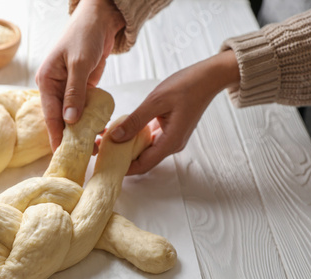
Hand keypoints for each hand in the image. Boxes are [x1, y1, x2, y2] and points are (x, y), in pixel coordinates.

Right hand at [35, 0, 124, 150]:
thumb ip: (75, 92)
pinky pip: (84, 108)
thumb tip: (70, 120)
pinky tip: (100, 131)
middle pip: (60, 118)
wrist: (99, 20)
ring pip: (73, 116)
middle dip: (70, 137)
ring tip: (94, 147)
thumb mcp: (79, 64)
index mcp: (46, 81)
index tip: (61, 154)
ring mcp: (68, 88)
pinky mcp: (81, 88)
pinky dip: (91, 120)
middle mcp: (54, 87)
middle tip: (81, 155)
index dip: (56, 135)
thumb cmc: (84, 36)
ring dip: (82, 130)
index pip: (50, 114)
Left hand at [109, 50, 240, 174]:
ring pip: (146, 150)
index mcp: (170, 142)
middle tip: (103, 150)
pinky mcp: (170, 131)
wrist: (208, 77)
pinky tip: (124, 130)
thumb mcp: (156, 101)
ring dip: (128, 147)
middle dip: (123, 157)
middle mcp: (172, 145)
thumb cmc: (186, 86)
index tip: (106, 164)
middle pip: (143, 160)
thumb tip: (115, 137)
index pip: (143, 165)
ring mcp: (172, 138)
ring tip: (109, 141)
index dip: (124, 168)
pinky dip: (136, 138)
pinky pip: (150, 140)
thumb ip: (135, 121)